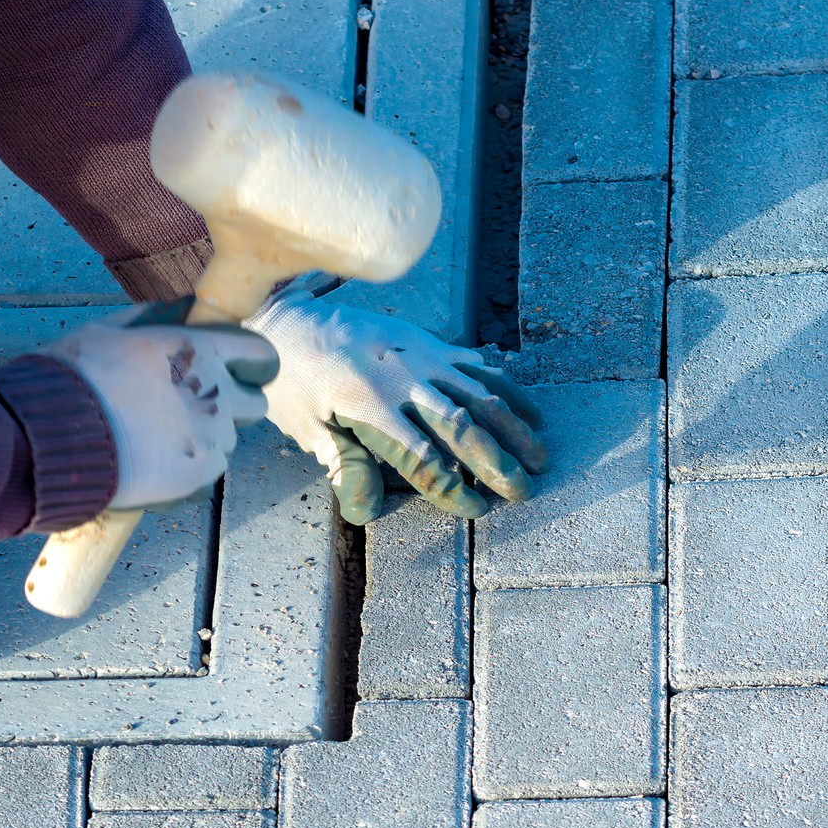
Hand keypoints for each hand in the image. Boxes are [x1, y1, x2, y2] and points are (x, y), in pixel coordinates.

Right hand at [46, 303, 278, 510]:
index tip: (241, 372)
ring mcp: (212, 438)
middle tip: (192, 411)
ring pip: (229, 441)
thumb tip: (180, 304)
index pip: (261, 355)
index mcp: (197, 350)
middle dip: (232, 407)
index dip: (253, 364)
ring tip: (159, 441)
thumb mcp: (105, 332)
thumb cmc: (72, 378)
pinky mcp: (200, 476)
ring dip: (205, 440)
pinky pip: (209, 475)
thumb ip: (150, 317)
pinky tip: (153, 466)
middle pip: (255, 404)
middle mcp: (215, 392)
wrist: (50, 439)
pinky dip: (189, 473)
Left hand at [249, 291, 548, 523]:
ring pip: (478, 392)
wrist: (288, 315)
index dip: (451, 487)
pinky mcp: (425, 340)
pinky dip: (504, 387)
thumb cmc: (291, 380)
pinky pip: (473, 364)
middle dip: (497, 462)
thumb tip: (367, 512)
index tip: (476, 508)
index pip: (421, 456)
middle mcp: (401, 378)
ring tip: (540, 455)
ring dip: (512, 426)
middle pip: (461, 425)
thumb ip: (343, 465)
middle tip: (525, 490)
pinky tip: (528, 409)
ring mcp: (418, 355)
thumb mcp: (305, 427)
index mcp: (368, 404)